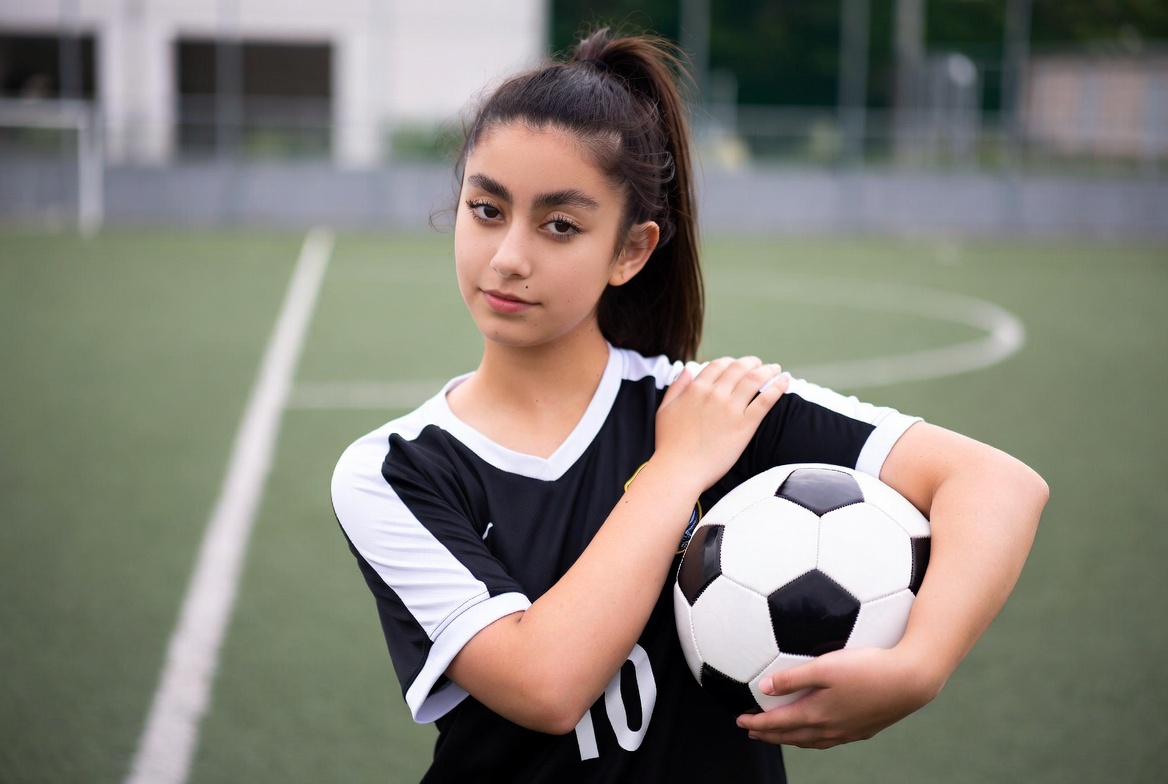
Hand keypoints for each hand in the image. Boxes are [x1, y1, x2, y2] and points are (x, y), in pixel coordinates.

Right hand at [654, 357, 787, 491]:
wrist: (679, 470)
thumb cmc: (669, 445)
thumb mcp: (664, 410)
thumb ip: (677, 387)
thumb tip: (688, 369)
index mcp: (696, 389)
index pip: (718, 365)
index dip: (730, 362)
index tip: (738, 365)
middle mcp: (715, 394)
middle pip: (739, 368)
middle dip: (752, 362)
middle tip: (760, 364)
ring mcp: (731, 408)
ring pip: (754, 379)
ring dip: (768, 370)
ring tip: (776, 369)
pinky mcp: (745, 425)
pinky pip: (765, 400)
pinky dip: (777, 387)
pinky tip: (785, 381)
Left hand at [735, 646, 942, 748]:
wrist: (910, 680)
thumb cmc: (867, 668)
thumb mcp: (825, 666)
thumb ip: (792, 677)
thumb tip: (764, 687)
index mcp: (816, 715)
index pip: (777, 724)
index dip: (756, 723)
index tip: (740, 720)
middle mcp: (830, 729)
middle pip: (791, 736)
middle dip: (769, 735)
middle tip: (752, 731)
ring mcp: (848, 732)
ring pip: (811, 741)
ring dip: (790, 738)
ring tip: (780, 734)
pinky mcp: (864, 729)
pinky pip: (829, 739)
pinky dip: (813, 738)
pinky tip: (817, 730)